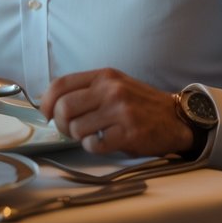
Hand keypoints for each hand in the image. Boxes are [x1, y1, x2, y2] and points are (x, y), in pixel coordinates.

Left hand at [41, 68, 192, 155]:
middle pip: (63, 108)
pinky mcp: (129, 133)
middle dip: (61, 124)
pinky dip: (94, 147)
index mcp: (103, 76)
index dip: (46, 102)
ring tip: (92, 135)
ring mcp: (120, 111)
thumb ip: (87, 90)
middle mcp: (110, 90)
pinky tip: (104, 142)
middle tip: (70, 130)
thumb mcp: (114, 85)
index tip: (47, 114)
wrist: (175, 118)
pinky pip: (95, 144)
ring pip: (77, 129)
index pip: (60, 85)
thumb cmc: (140, 104)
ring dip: (79, 138)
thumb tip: (52, 105)